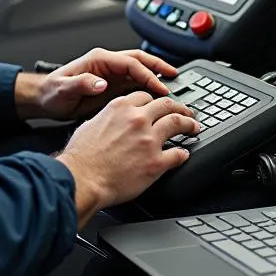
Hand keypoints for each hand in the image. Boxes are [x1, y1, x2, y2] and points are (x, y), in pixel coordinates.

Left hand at [16, 48, 176, 121]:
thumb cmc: (52, 92)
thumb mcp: (63, 88)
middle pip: (140, 60)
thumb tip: (101, 83)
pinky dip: (148, 87)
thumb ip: (82, 83)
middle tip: (175, 76)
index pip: (130, 63)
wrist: (45, 100)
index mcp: (99, 59)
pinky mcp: (112, 86)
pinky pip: (134, 83)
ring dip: (156, 76)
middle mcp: (107, 64)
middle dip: (159, 66)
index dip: (147, 74)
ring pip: (140, 70)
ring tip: (172, 84)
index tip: (160, 87)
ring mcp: (111, 74)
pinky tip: (157, 96)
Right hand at [55, 91, 199, 224]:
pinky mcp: (156, 162)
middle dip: (179, 108)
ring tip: (194, 127)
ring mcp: (149, 140)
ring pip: (178, 123)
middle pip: (167, 105)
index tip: (160, 105)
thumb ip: (106, 118)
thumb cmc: (81, 157)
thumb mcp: (90, 125)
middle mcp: (137, 120)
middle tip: (186, 112)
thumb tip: (111, 121)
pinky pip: (177, 154)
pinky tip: (184, 155)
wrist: (83, 179)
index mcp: (121, 108)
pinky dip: (183, 154)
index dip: (155, 101)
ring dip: (189, 124)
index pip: (146, 96)